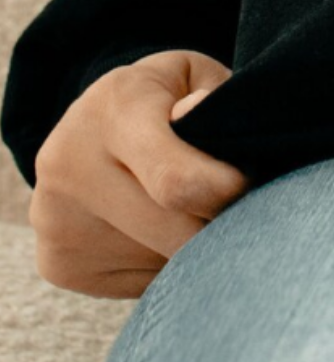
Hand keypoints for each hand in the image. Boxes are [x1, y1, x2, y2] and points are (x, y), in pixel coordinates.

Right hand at [28, 48, 252, 298]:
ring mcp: (57, 222)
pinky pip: (138, 285)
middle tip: (239, 205)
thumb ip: (213, 102)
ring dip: (193, 248)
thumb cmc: (163, 97)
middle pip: (173, 234)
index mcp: (116, 111)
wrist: (89, 125)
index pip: (175, 180)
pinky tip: (157, 227)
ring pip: (159, 263)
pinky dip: (162, 264)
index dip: (225, 193)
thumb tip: (201, 117)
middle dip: (219, 228)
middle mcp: (73, 167)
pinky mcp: (59, 263)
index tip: (248, 187)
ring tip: (191, 207)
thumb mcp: (194, 76)